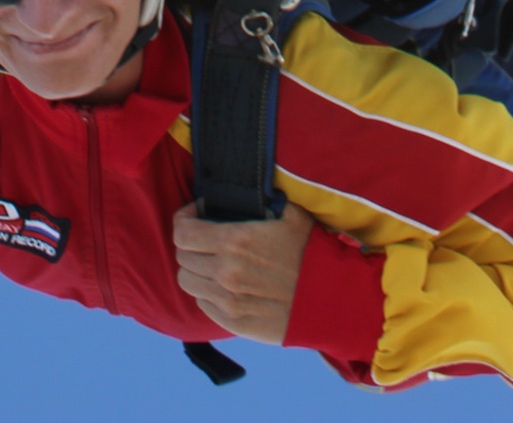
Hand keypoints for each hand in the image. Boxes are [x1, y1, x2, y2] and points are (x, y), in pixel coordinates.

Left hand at [172, 199, 311, 343]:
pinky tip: (226, 286)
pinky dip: (208, 294)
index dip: (185, 220)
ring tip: (214, 264)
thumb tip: (243, 188)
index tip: (197, 217)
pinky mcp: (235, 323)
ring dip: (197, 270)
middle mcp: (225, 272)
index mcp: (234, 241)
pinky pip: (203, 306)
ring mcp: (228, 301)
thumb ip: (260, 199)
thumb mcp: (288, 212)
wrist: (330, 297)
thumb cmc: (310, 251)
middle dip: (190, 245)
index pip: (182, 232)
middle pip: (182, 257)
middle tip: (206, 241)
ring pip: (188, 283)